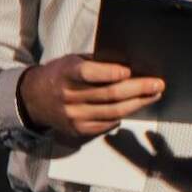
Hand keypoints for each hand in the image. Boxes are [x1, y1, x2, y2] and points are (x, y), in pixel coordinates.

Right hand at [18, 54, 163, 136]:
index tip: (129, 71)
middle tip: (157, 84)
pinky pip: (108, 123)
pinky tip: (135, 106)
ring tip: (154, 95)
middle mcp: (69, 97)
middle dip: (138, 89)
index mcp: (66, 74)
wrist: (34, 99)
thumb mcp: (71, 61)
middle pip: (110, 95)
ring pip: (113, 112)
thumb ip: (95, 63)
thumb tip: (128, 65)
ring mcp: (74, 116)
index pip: (89, 73)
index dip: (110, 73)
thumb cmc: (59, 75)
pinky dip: (124, 115)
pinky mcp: (79, 130)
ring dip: (138, 103)